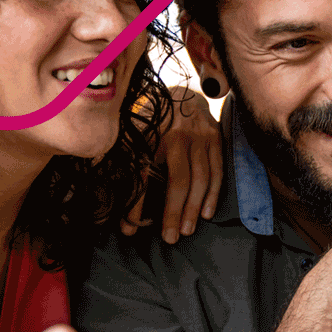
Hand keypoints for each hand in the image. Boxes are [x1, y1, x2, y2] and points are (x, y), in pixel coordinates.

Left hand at [122, 86, 222, 243]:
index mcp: (150, 134)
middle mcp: (176, 135)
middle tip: (169, 238)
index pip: (142, 175)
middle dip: (172, 212)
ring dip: (193, 208)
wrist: (181, 93)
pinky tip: (206, 212)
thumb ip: (122, 166)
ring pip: (200, 178)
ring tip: (186, 230)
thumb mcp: (131, 135)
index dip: (136, 204)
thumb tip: (114, 207)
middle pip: (177, 180)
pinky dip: (213, 194)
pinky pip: (217, 170)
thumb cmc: (152, 122)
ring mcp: (199, 136)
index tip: (129, 227)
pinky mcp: (215, 138)